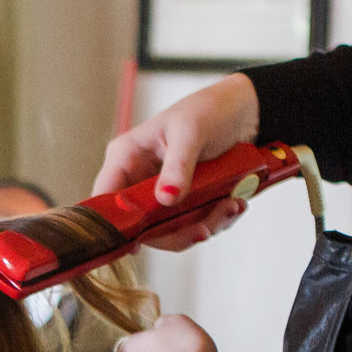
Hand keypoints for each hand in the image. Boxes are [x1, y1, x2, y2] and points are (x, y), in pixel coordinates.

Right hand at [92, 74, 262, 251]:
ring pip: (170, 230)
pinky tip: (235, 202)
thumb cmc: (210, 109)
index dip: (114, 224)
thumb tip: (165, 199)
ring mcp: (162, 194)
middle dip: (176, 232)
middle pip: (140, 226)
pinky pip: (193, 224)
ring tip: (232, 205)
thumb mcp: (191, 132)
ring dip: (204, 225)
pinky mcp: (185, 203)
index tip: (138, 243)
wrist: (245, 112)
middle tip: (205, 228)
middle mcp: (139, 180)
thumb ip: (177, 166)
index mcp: (126, 158)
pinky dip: (217, 219)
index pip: (105, 198)